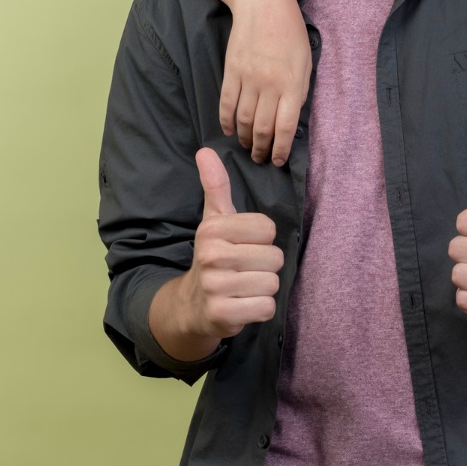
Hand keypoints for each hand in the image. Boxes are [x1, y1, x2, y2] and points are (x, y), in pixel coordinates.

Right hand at [179, 148, 283, 339]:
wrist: (192, 305)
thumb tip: (205, 151)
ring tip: (243, 288)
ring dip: (263, 289)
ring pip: (272, 283)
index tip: (243, 246)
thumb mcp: (214, 220)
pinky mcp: (223, 314)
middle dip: (265, 266)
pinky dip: (260, 310)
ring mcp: (215, 287)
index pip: (268, 229)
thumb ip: (216, 186)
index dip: (262, 240)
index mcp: (213, 229)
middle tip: (244, 271)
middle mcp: (212, 256)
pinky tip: (243, 305)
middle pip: (275, 257)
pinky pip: (267, 308)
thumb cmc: (214, 257)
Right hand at [222, 0, 311, 164]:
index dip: (281, 148)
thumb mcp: (305, 61)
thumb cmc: (290, 32)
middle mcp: (269, 84)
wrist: (263, 3)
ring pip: (242, 119)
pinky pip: (226, 103)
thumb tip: (291, 117)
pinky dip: (226, 121)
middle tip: (260, 159)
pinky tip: (228, 131)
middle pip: (262, 127)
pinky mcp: (231, 71)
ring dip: (244, 138)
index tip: (278, 160)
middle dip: (261, 149)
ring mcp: (248, 78)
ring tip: (247, 147)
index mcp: (292, 83)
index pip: (286, 126)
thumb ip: (299, 90)